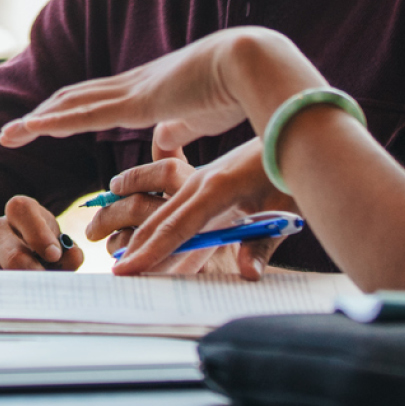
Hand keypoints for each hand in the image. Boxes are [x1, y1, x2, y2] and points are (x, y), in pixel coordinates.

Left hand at [0, 28, 318, 153]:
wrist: (254, 64)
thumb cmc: (238, 90)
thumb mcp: (200, 117)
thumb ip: (178, 129)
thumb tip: (162, 143)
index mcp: (149, 90)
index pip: (99, 99)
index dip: (71, 111)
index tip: (46, 122)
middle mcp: (133, 85)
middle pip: (75, 98)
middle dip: (44, 115)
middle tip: (14, 130)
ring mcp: (131, 91)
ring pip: (71, 105)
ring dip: (37, 120)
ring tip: (8, 134)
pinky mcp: (136, 102)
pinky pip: (84, 115)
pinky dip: (53, 122)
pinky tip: (31, 129)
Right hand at [0, 195, 83, 309]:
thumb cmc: (19, 251)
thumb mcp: (43, 244)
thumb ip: (64, 251)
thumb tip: (74, 257)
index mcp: (14, 215)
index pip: (22, 210)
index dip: (40, 233)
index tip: (54, 255)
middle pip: (16, 258)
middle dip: (36, 280)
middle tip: (47, 294)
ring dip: (18, 299)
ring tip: (28, 303)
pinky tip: (4, 306)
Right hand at [112, 137, 296, 279]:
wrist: (291, 130)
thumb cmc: (289, 173)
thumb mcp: (283, 210)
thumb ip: (262, 245)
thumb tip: (248, 275)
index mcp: (216, 189)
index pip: (175, 228)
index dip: (150, 252)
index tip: (125, 270)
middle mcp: (199, 182)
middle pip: (158, 220)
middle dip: (133, 247)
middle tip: (113, 273)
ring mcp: (198, 178)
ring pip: (160, 210)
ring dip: (137, 233)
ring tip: (116, 254)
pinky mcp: (202, 179)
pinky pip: (172, 204)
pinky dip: (153, 222)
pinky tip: (143, 234)